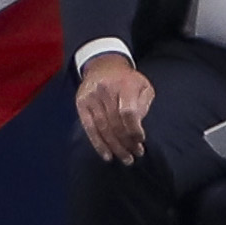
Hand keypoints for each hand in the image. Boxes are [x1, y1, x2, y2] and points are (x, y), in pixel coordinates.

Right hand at [74, 49, 149, 164]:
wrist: (103, 65)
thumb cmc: (128, 80)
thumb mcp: (143, 86)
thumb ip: (144, 105)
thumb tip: (138, 127)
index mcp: (125, 84)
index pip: (128, 113)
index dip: (134, 130)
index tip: (141, 140)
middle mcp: (106, 90)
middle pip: (115, 123)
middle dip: (127, 143)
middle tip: (135, 155)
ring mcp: (91, 97)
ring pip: (103, 128)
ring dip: (115, 147)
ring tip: (125, 158)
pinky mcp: (81, 103)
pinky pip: (89, 128)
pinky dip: (98, 144)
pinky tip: (107, 155)